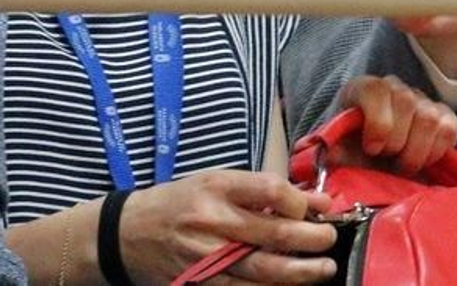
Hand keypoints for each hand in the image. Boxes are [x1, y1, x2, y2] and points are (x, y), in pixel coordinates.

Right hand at [118, 169, 334, 283]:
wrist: (127, 233)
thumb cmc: (181, 201)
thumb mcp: (219, 181)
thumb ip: (265, 191)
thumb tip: (316, 202)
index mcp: (220, 187)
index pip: (272, 191)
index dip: (301, 202)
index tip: (316, 209)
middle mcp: (213, 221)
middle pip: (273, 233)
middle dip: (310, 239)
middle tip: (329, 240)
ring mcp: (206, 257)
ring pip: (261, 270)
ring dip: (299, 273)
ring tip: (323, 270)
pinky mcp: (200, 283)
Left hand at [331, 75, 456, 176]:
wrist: (374, 162)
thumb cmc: (355, 154)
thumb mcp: (338, 153)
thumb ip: (332, 152)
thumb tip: (330, 154)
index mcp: (363, 89)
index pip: (376, 89)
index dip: (377, 121)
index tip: (372, 149)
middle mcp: (395, 87)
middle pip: (406, 101)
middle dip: (396, 141)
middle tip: (387, 160)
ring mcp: (422, 100)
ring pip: (429, 117)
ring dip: (415, 151)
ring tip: (402, 165)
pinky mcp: (445, 116)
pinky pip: (448, 129)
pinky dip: (435, 152)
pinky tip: (420, 160)